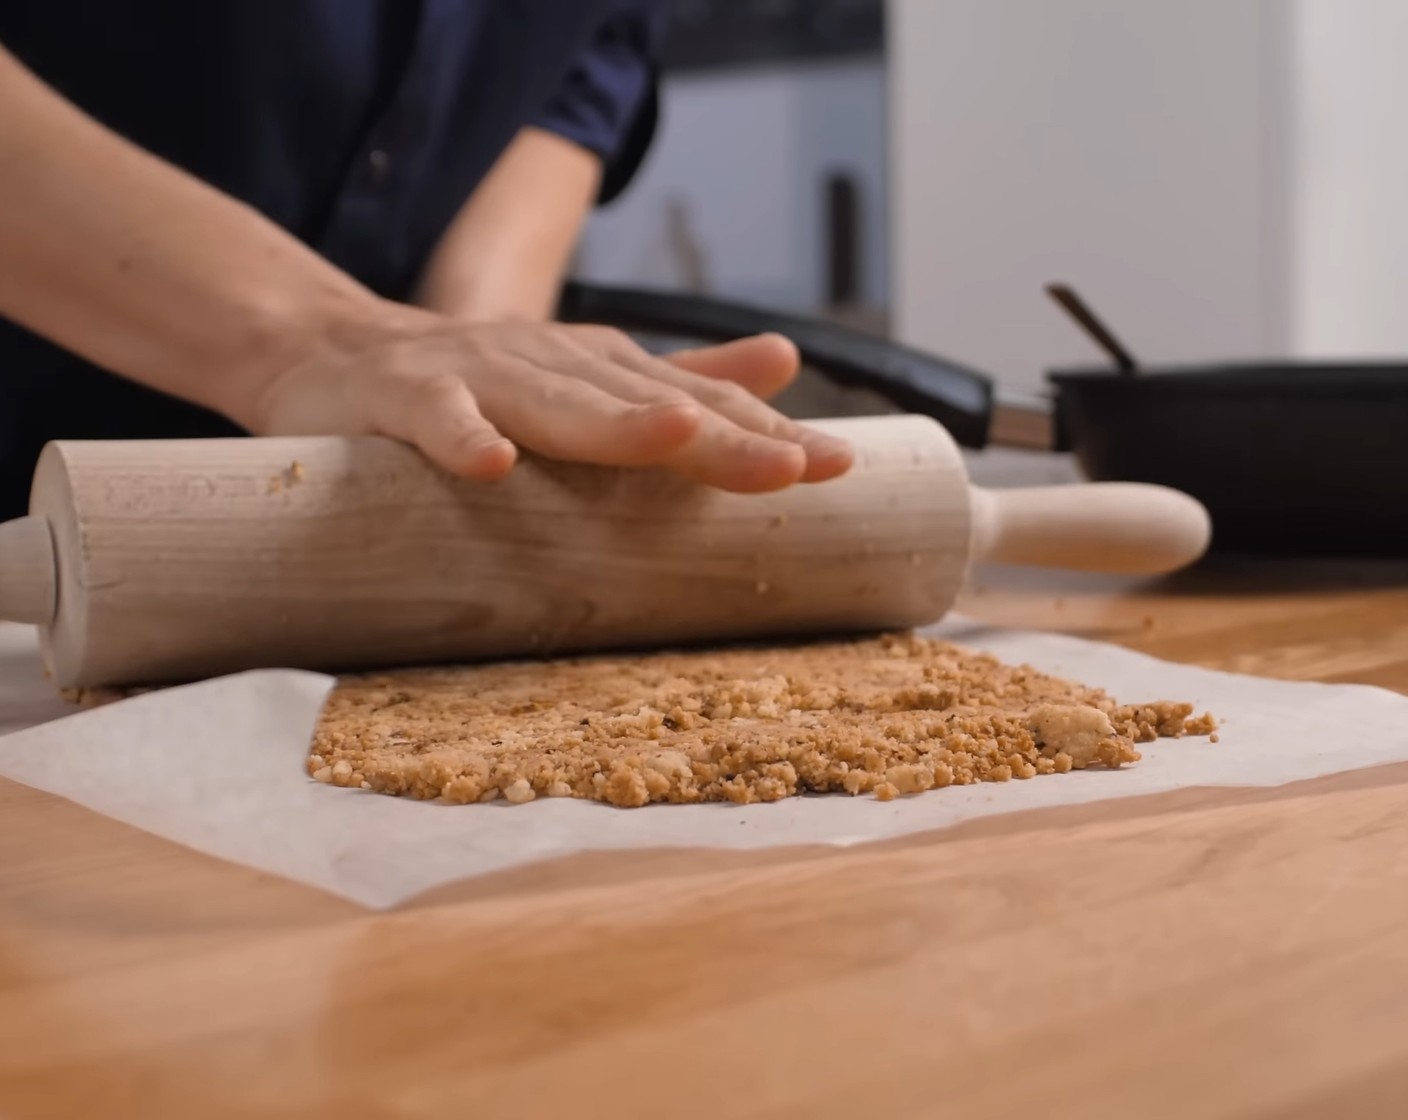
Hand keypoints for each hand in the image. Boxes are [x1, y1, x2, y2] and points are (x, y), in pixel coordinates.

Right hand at [247, 310, 853, 492]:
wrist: (334, 351)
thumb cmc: (474, 380)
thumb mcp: (585, 378)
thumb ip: (680, 376)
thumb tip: (784, 362)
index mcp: (599, 370)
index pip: (695, 401)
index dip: (763, 431)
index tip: (839, 466)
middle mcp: (552, 364)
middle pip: (644, 406)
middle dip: (722, 435)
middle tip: (796, 466)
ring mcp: (478, 376)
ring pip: (553, 403)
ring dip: (614, 424)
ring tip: (679, 439)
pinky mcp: (401, 397)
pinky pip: (432, 418)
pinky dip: (459, 437)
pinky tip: (489, 466)